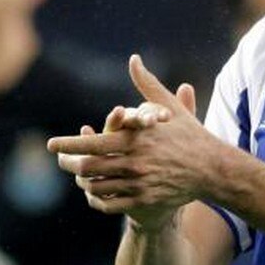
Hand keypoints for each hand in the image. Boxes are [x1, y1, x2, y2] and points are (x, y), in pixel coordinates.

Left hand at [47, 55, 215, 229]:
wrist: (212, 170)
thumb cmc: (190, 135)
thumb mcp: (169, 108)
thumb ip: (147, 84)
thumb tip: (134, 59)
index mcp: (136, 139)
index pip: (91, 143)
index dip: (68, 144)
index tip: (51, 144)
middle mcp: (134, 163)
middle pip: (87, 167)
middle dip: (69, 164)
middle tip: (61, 161)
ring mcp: (138, 184)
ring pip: (96, 187)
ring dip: (82, 182)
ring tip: (77, 175)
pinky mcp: (144, 202)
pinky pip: (109, 204)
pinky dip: (97, 199)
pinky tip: (95, 192)